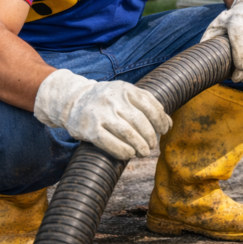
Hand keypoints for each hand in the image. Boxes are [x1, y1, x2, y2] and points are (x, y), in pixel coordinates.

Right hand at [34, 69, 172, 159]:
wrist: (73, 100)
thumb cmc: (107, 101)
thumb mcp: (126, 95)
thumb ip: (147, 105)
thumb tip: (169, 124)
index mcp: (126, 89)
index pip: (150, 106)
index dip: (160, 120)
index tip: (164, 130)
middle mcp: (113, 99)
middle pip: (140, 121)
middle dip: (150, 136)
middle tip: (152, 145)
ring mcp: (100, 114)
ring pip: (127, 133)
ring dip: (139, 146)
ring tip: (144, 152)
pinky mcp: (89, 129)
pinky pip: (109, 143)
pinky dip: (123, 151)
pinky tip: (129, 154)